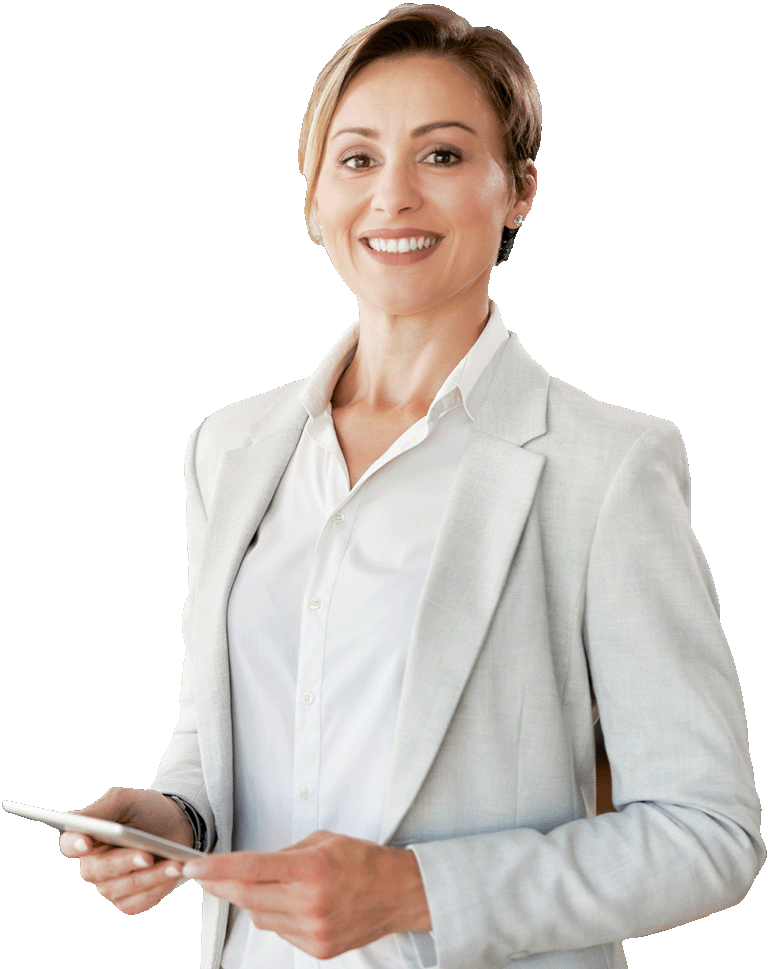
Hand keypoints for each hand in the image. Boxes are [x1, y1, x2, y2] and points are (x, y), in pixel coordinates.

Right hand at [59, 787, 193, 914]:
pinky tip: (172, 875)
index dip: (74, 845)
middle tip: (147, 855)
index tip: (86, 843)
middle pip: (95, 870)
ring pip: (119, 889)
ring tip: (174, 864)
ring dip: (149, 877)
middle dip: (123, 862)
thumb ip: (102, 808)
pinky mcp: (127, 901)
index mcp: (86, 836)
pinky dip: (156, 889)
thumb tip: (78, 820)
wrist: (177, 826)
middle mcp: (92, 864)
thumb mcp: (127, 800)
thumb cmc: (147, 810)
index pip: (68, 844)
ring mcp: (109, 885)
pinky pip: (136, 903)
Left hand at [182, 830, 431, 958]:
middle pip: (246, 897)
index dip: (216, 868)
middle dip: (221, 884)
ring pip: (259, 917)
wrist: (399, 893)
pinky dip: (276, 916)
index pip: (250, 869)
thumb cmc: (362, 860)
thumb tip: (250, 865)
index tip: (192, 866)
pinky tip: (290, 903)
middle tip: (204, 874)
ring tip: (265, 884)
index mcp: (310, 868)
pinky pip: (280, 932)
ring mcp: (312, 930)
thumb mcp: (323, 840)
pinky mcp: (317, 949)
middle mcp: (308, 902)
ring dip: (251, 900)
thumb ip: (284, 854)